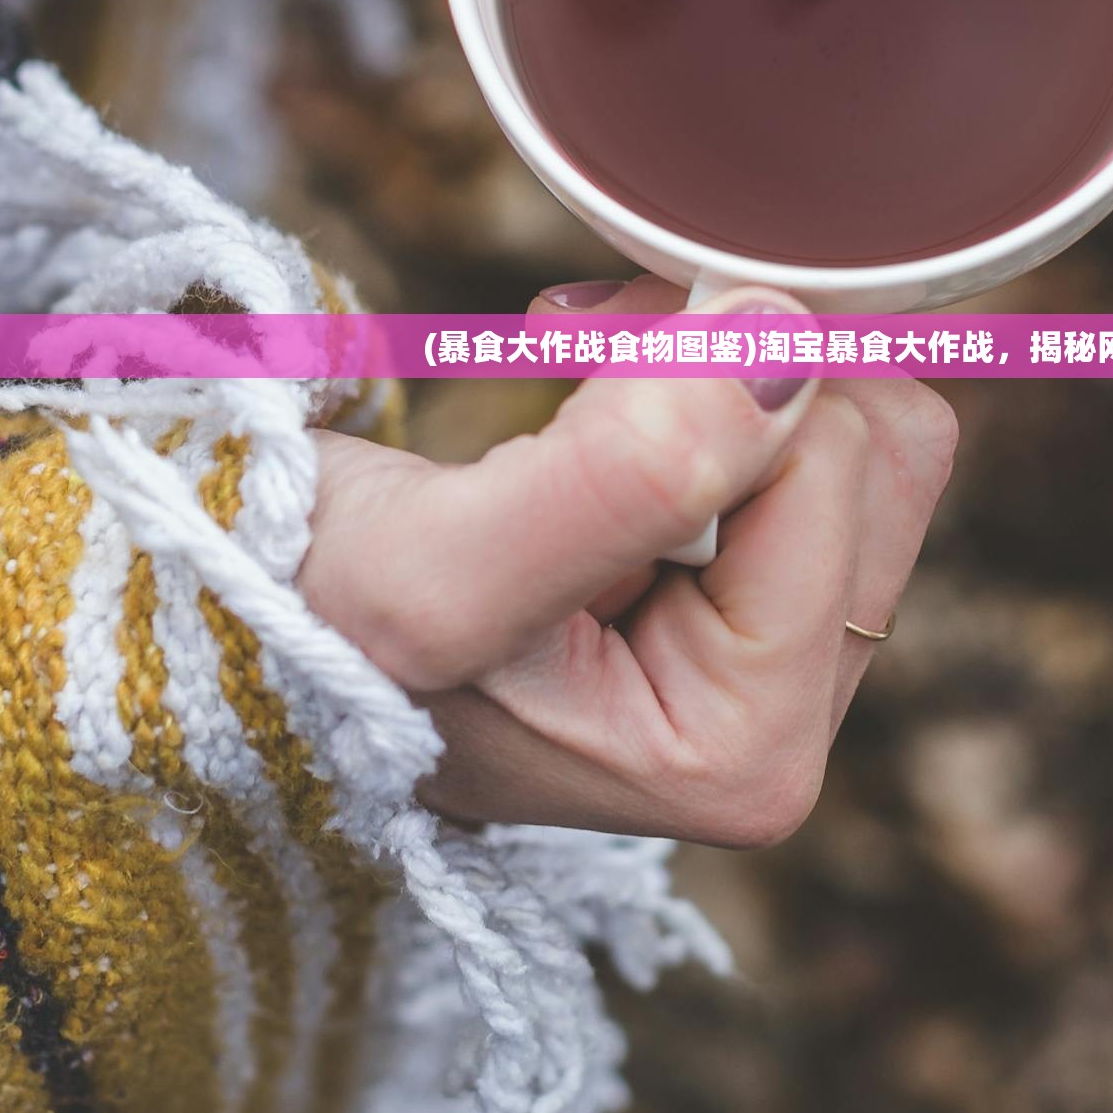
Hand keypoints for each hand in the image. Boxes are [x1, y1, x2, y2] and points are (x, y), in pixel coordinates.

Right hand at [298, 279, 957, 846]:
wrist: (230, 619)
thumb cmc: (305, 624)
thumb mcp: (438, 571)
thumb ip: (621, 477)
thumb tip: (794, 351)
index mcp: (743, 760)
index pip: (835, 467)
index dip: (710, 370)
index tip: (565, 355)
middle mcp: (786, 727)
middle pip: (883, 448)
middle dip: (726, 360)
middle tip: (570, 353)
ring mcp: (777, 661)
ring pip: (863, 423)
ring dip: (713, 353)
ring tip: (573, 366)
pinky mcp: (752, 592)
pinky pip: (818, 422)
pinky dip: (707, 364)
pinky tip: (591, 382)